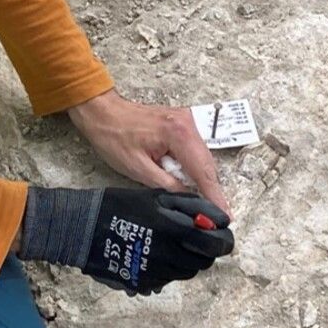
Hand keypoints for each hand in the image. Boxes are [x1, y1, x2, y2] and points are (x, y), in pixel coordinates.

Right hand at [18, 187, 234, 295]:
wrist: (83, 229)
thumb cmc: (121, 206)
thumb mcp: (157, 197)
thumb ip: (191, 207)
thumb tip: (219, 218)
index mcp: (176, 232)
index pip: (216, 245)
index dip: (224, 240)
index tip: (222, 234)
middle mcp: (169, 257)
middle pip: (204, 262)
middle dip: (205, 250)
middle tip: (195, 238)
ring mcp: (156, 274)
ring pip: (186, 272)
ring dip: (186, 260)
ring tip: (172, 244)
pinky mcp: (143, 283)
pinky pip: (166, 279)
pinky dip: (167, 269)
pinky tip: (154, 254)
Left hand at [67, 90, 230, 216]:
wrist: (103, 113)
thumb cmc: (114, 137)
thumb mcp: (139, 169)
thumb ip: (168, 186)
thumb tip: (189, 200)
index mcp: (178, 134)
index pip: (203, 171)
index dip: (214, 196)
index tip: (224, 215)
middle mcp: (189, 124)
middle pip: (208, 164)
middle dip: (210, 189)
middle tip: (215, 215)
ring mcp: (187, 121)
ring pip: (203, 158)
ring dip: (201, 179)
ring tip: (200, 201)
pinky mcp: (183, 124)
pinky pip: (195, 150)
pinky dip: (193, 167)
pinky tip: (187, 181)